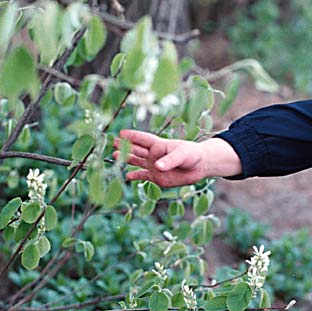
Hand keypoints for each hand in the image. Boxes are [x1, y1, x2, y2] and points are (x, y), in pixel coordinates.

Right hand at [114, 130, 241, 187]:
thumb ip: (170, 161)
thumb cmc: (192, 154)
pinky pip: (143, 176)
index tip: (121, 133)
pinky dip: (135, 176)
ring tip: (116, 157)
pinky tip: (126, 176)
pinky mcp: (157, 177)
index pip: (143, 139)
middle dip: (125, 146)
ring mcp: (154, 166)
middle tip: (112, 143)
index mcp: (159, 145)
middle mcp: (154, 155)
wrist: (200, 166)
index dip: (133, 136)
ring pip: (137, 161)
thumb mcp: (182, 155)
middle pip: (136, 149)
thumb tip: (157, 167)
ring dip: (127, 159)